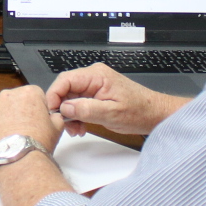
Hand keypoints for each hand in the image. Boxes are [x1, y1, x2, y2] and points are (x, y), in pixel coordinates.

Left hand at [0, 85, 65, 164]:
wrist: (19, 161)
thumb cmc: (38, 143)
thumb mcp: (57, 127)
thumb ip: (54, 117)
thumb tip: (52, 117)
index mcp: (28, 93)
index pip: (35, 95)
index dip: (38, 108)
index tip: (38, 120)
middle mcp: (7, 96)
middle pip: (14, 101)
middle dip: (19, 113)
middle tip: (25, 131)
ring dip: (4, 121)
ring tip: (11, 140)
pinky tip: (1, 143)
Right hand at [45, 64, 187, 136]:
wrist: (154, 114)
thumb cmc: (139, 111)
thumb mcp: (111, 113)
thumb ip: (86, 109)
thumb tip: (65, 107)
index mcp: (96, 76)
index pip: (64, 80)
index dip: (54, 96)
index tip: (52, 112)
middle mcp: (93, 77)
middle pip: (65, 90)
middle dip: (63, 109)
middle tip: (66, 125)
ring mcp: (94, 86)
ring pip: (70, 98)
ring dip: (70, 115)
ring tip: (76, 129)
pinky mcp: (96, 95)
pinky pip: (78, 103)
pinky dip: (77, 115)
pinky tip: (81, 126)